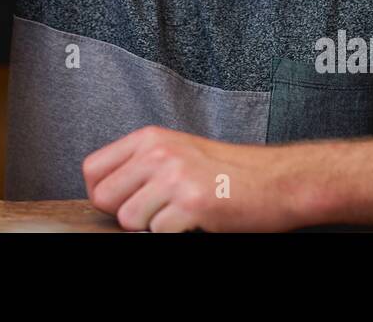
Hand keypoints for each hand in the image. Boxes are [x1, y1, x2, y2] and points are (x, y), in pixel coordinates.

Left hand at [83, 125, 320, 231]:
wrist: (278, 180)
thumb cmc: (232, 170)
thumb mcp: (179, 151)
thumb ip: (142, 164)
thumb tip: (106, 191)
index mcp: (150, 138)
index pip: (93, 168)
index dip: (103, 194)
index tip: (121, 202)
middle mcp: (158, 153)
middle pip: (104, 197)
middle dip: (124, 213)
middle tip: (153, 213)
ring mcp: (174, 176)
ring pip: (129, 219)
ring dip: (152, 226)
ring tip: (179, 215)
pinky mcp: (192, 203)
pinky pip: (159, 233)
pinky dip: (175, 234)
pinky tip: (195, 221)